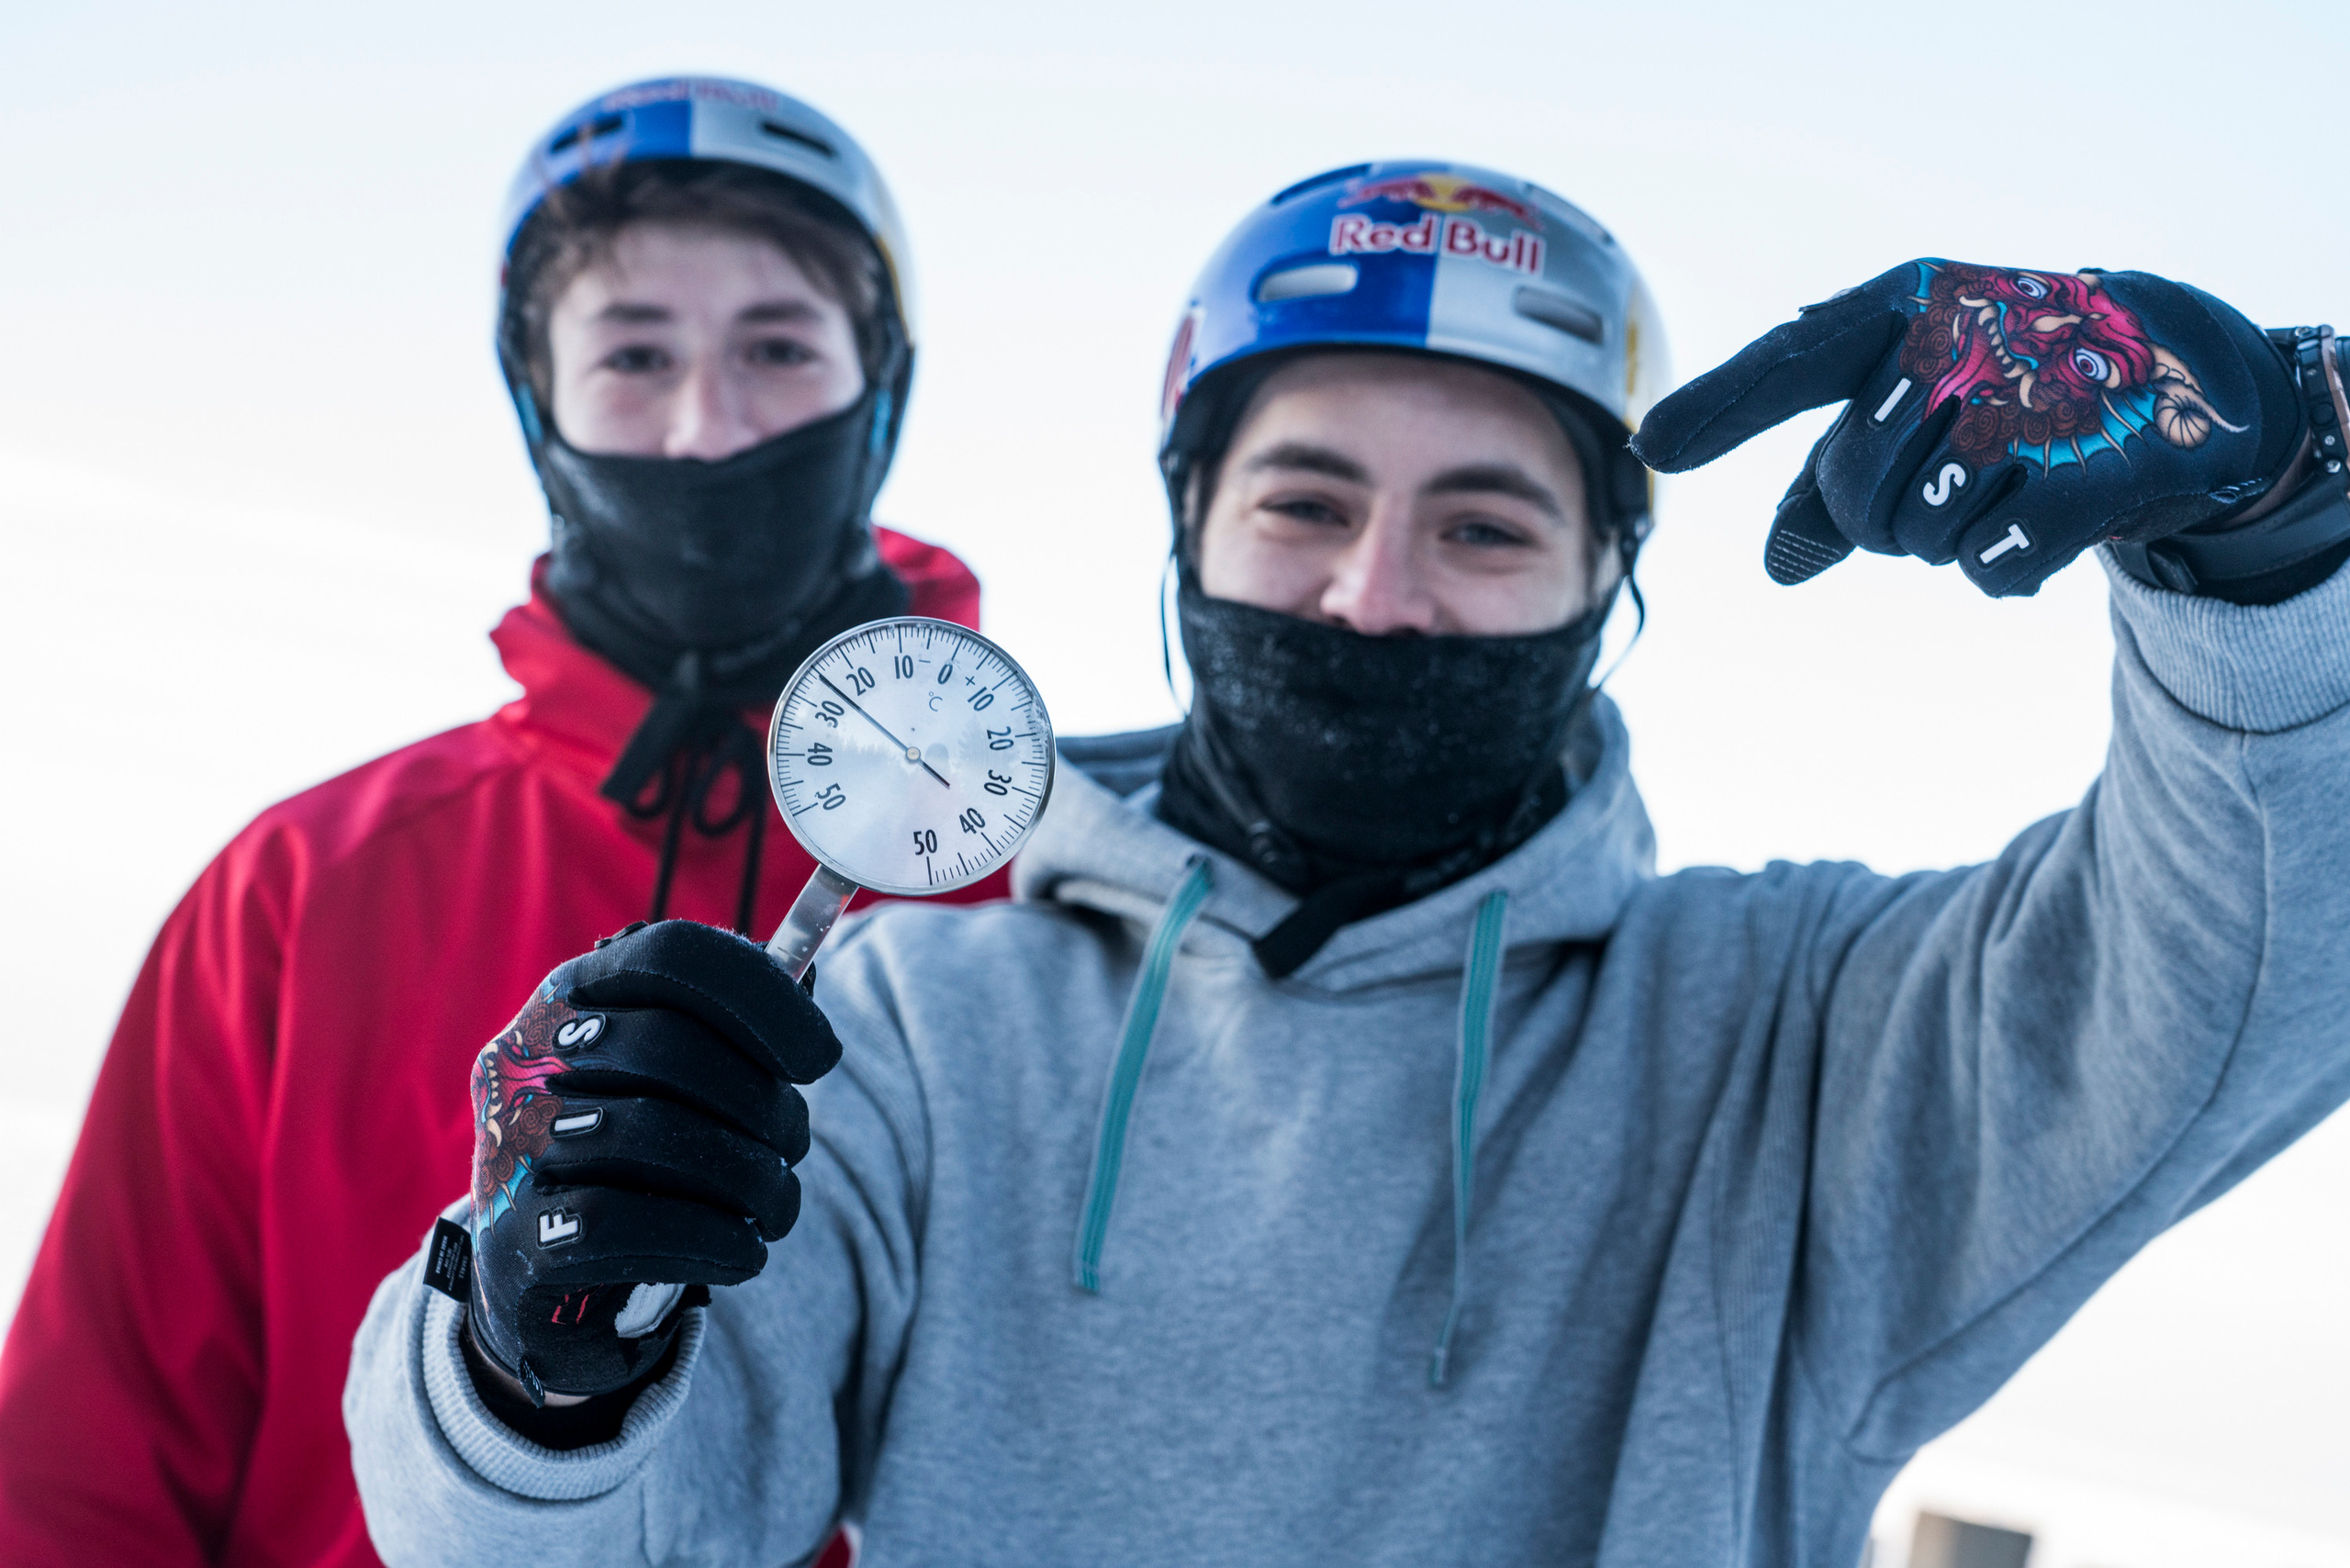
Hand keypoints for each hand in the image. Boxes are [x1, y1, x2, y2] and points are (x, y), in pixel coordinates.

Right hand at [465, 919, 839, 1401]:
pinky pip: (621, 1226)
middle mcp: (527, 1059)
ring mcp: (510, 1148)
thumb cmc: (638, 1162)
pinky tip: (743, 1253)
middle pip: (670, 1047)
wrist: (552, 1284)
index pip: (671, 956)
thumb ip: (734, 1029)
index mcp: (574, 998)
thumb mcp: (676, 1084)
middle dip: (763, 1104)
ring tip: (777, 1206)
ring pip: (652, 1134)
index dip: (763, 997)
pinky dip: (709, 1239)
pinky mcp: (513, 1240)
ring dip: (750, 1177)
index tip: (821, 1056)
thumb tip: (809, 974)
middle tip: (794, 1145)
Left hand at [1631, 260, 2303, 595]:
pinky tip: (2034, 530)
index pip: (1794, 360)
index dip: (1721, 408)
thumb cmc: (2006, 384)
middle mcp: (1964, 338)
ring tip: (1995, 492)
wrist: (2171, 364)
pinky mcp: (2098, 465)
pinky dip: (1999, 570)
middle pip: (1853, 487)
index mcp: (1902, 309)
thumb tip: (1778, 568)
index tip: (1651, 447)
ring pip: (1920, 531)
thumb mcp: (1912, 413)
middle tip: (1935, 491)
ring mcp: (2035, 397)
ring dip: (1942, 542)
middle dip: (1876, 520)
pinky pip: (1991, 562)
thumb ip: (1830, 485)